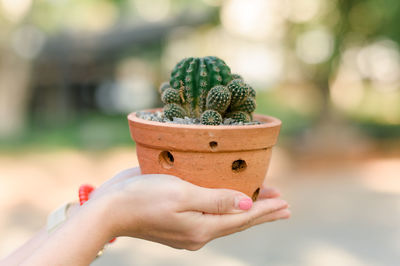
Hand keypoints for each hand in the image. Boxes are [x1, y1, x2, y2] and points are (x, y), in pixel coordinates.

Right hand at [88, 168, 289, 250]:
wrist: (110, 208)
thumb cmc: (144, 196)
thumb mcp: (182, 194)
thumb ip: (216, 200)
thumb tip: (247, 206)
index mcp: (202, 227)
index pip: (242, 218)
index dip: (265, 210)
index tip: (285, 203)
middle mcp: (198, 233)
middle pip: (238, 222)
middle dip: (262, 213)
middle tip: (285, 207)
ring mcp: (188, 230)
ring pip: (226, 220)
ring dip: (247, 211)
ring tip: (265, 205)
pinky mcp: (178, 222)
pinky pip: (212, 216)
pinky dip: (228, 209)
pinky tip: (231, 203)